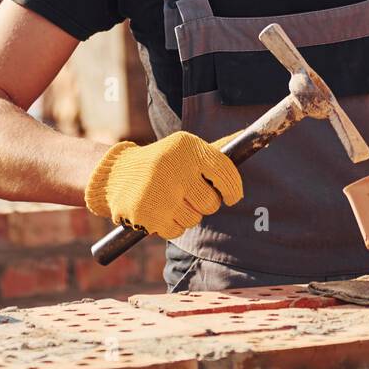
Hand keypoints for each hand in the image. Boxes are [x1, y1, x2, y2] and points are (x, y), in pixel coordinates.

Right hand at [84, 130, 243, 239]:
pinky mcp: (147, 214)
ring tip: (171, 199)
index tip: (231, 196)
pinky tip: (160, 209)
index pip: (225, 171)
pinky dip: (172, 224)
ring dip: (187, 213)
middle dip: (204, 202)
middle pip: (211, 202)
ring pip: (195, 218)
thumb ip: (216, 150)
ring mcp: (159, 192)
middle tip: (189, 193)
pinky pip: (177, 230)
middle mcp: (173, 167)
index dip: (233, 188)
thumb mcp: (186, 148)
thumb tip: (250, 138)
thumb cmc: (162, 161)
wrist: (117, 175)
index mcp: (186, 147)